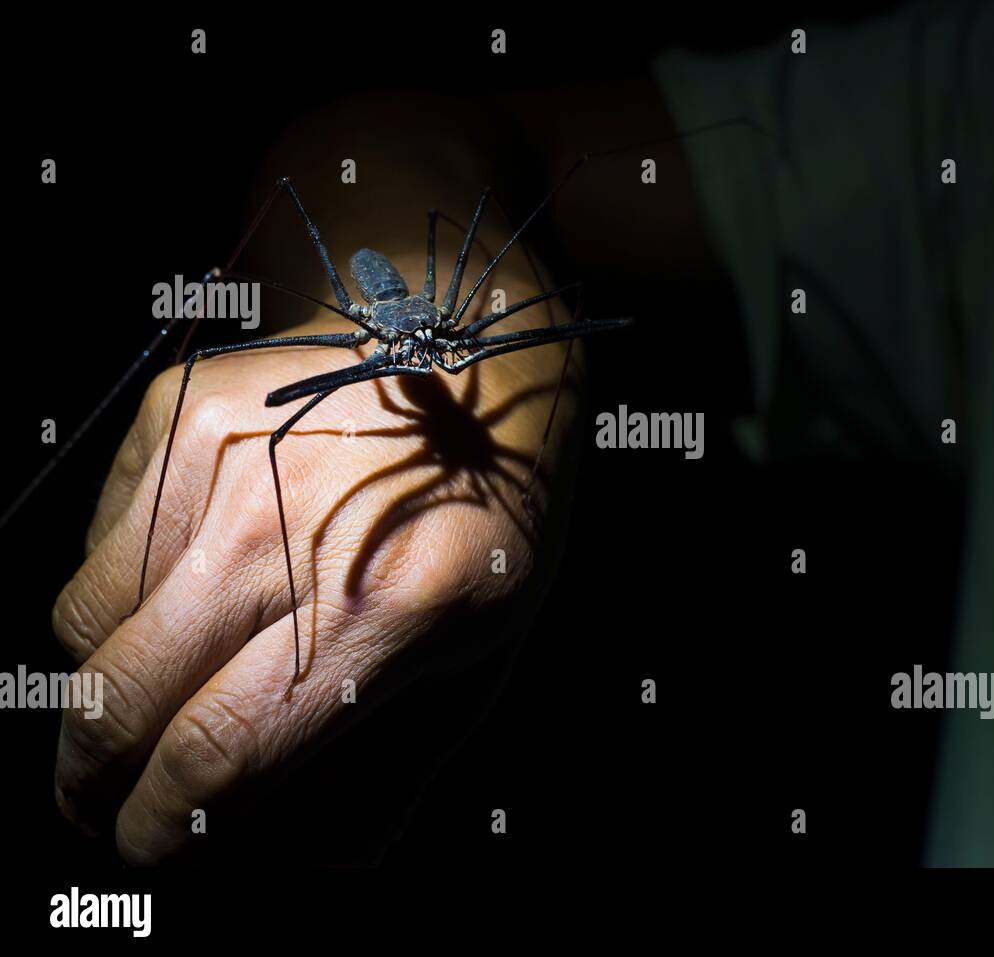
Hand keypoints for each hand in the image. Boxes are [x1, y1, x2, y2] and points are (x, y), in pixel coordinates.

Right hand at [50, 302, 576, 863]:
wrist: (473, 362)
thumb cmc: (490, 517)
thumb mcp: (487, 650)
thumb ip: (401, 763)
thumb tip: (318, 855)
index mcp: (382, 607)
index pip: (221, 751)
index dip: (163, 826)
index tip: (146, 851)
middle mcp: (283, 533)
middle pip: (122, 696)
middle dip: (90, 780)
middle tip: (98, 804)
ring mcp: (218, 463)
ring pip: (85, 624)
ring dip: (96, 690)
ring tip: (135, 705)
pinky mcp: (177, 414)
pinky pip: (97, 544)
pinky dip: (115, 599)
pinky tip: (169, 603)